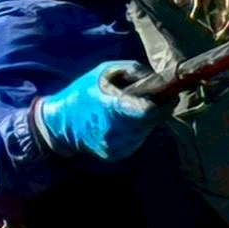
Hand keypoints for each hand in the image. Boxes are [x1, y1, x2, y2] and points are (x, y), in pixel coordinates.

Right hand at [35, 60, 170, 161]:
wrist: (60, 125)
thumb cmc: (82, 93)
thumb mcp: (105, 71)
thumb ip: (134, 71)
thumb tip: (159, 81)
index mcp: (113, 109)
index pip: (150, 111)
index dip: (164, 102)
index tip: (168, 93)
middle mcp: (117, 133)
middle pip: (153, 120)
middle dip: (156, 108)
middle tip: (149, 98)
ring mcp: (118, 147)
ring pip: (147, 130)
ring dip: (146, 119)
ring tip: (130, 109)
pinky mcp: (118, 155)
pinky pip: (138, 139)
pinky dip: (136, 130)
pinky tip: (124, 122)